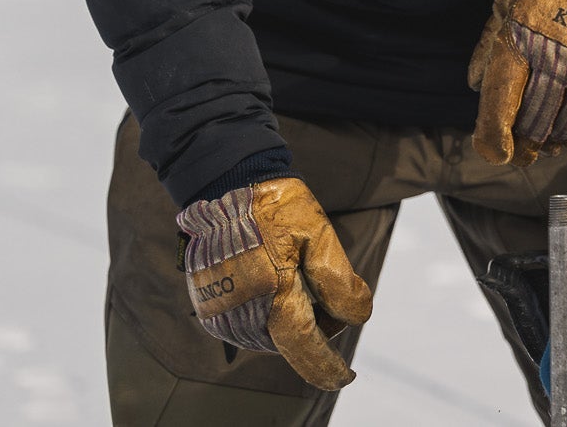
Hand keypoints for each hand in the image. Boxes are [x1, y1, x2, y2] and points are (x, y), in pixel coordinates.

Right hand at [176, 177, 373, 390]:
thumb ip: (337, 279)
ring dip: (289, 318)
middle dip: (314, 323)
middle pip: (291, 339)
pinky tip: (272, 279)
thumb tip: (357, 318)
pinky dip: (268, 313)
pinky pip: (248, 324)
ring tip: (291, 273)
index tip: (345, 378)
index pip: (304, 345)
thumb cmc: (276, 207)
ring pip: (270, 335)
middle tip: (318, 281)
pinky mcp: (208, 306)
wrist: (224, 187)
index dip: (326, 367)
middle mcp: (242, 312)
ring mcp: (221, 312)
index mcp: (272, 293)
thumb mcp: (317, 233)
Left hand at [468, 0, 566, 164]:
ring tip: (547, 146)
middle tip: (522, 155)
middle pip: (535, 119)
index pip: (503, 98)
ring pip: (566, 125)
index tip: (496, 153)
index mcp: (523, 37)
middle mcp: (559, 55)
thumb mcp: (510, 5)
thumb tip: (474, 84)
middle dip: (524, 144)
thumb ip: (489, 44)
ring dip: (553, 142)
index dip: (495, 134)